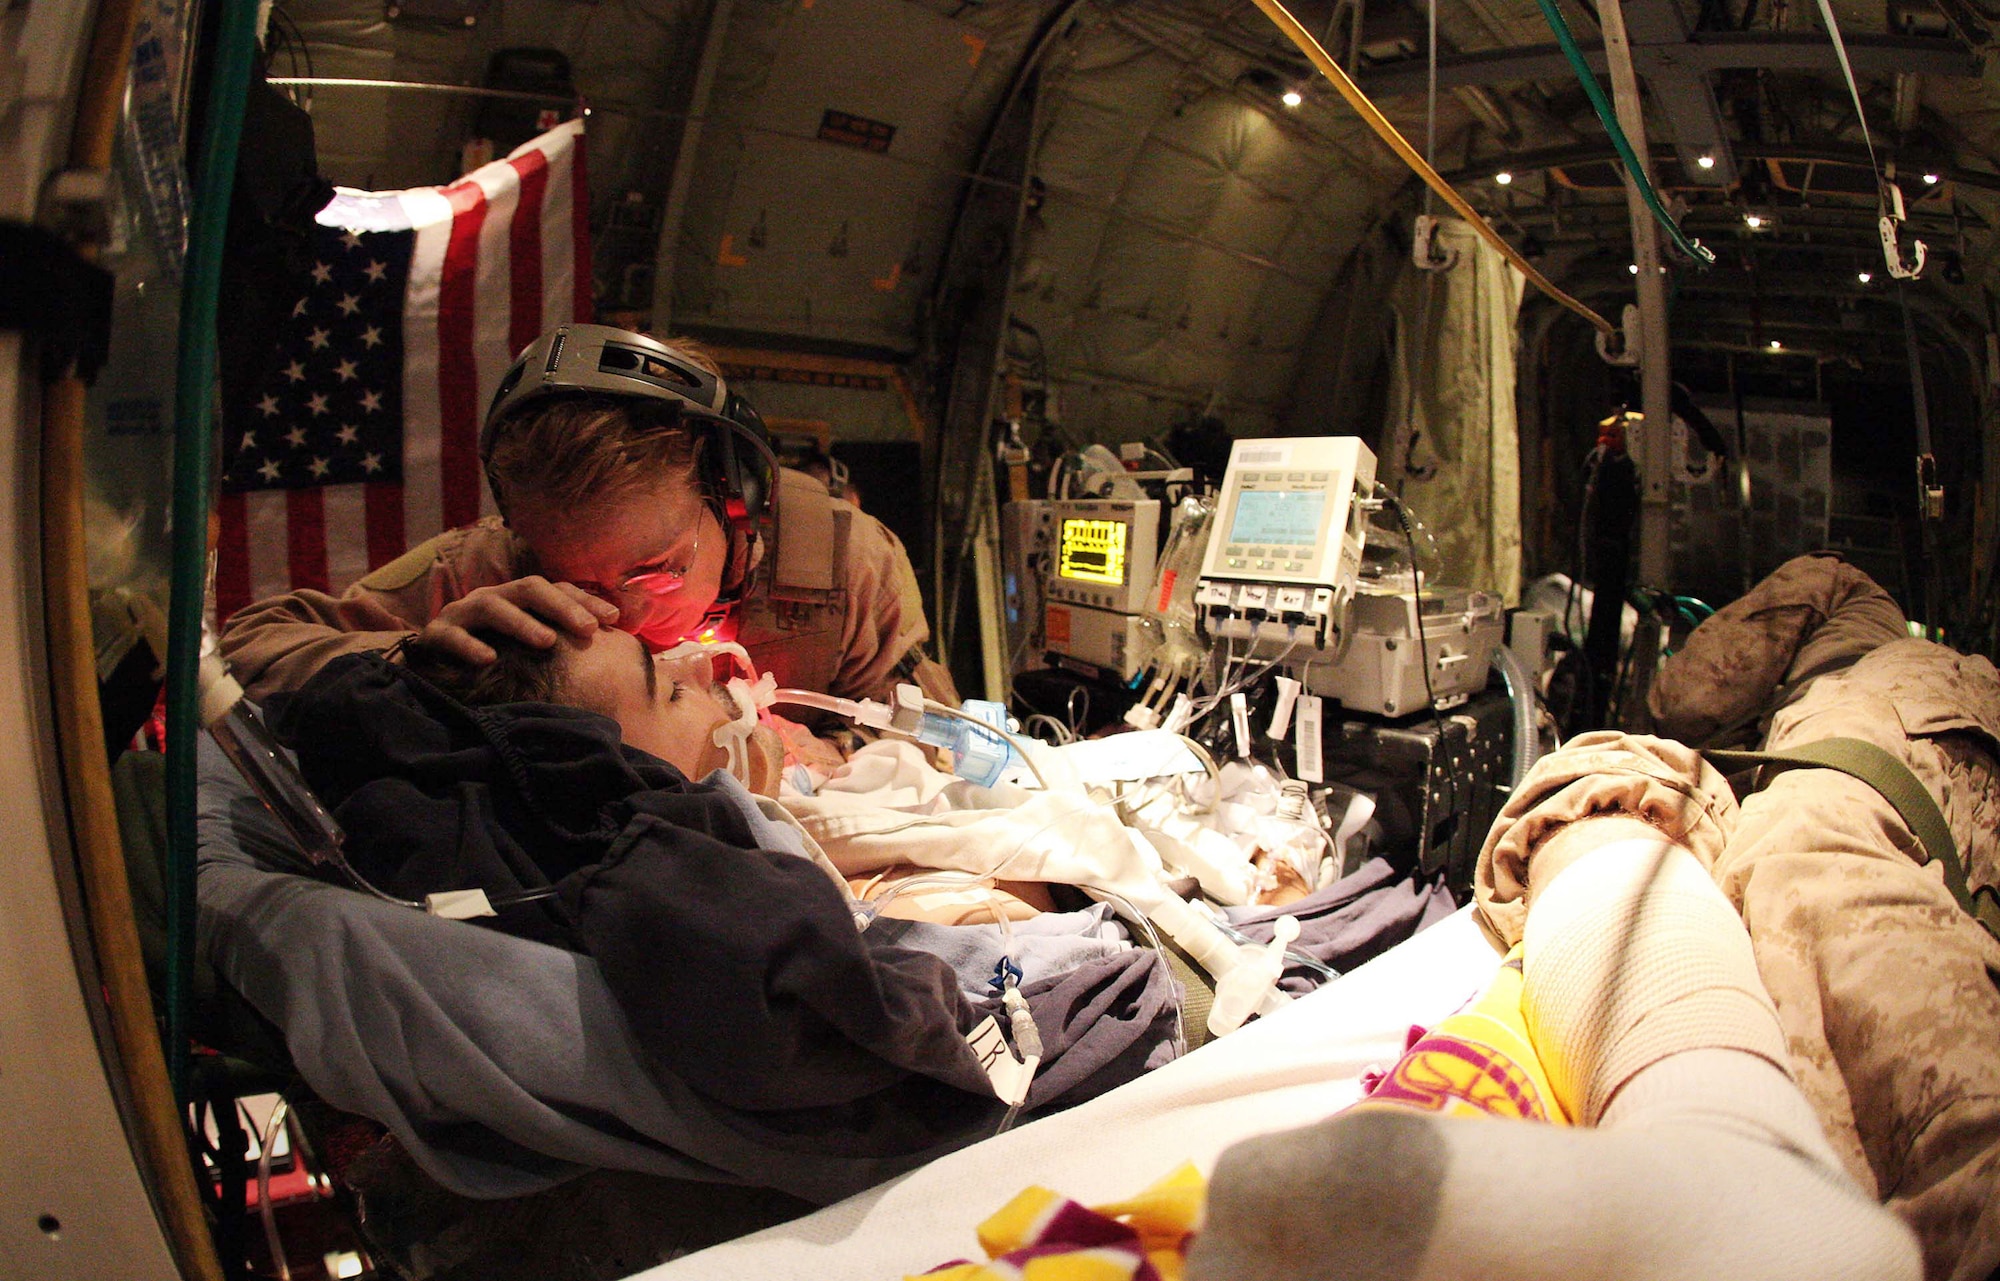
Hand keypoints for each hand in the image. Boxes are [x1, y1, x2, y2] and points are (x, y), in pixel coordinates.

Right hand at [415, 576, 618, 664]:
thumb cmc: (495, 653)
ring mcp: (462, 612)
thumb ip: (565, 641)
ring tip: (547, 641)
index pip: (556, 589)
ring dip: (521, 622)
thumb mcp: (531, 644)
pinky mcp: (435, 634)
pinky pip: (451, 635)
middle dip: (561, 607)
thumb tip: (613, 643)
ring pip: (492, 605)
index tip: (613, 619)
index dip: (585, 601)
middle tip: (587, 629)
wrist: (432, 665)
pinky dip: (469, 645)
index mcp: (519, 598)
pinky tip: (489, 660)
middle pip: (529, 589)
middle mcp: (493, 597)